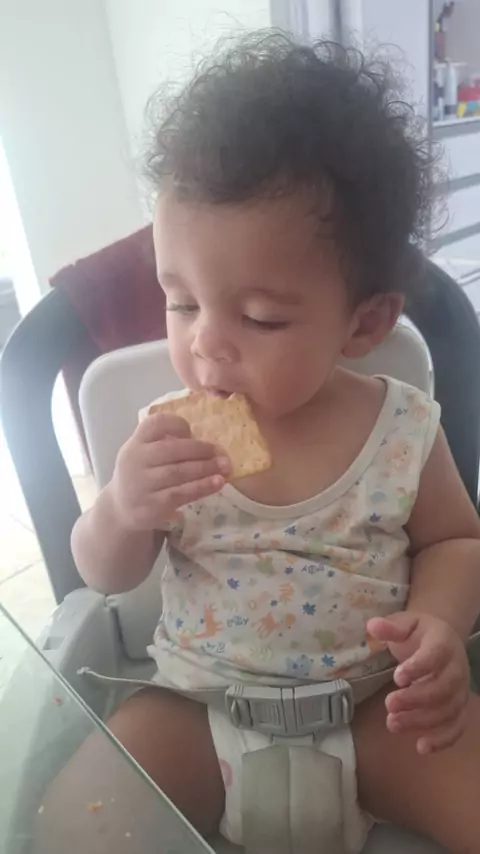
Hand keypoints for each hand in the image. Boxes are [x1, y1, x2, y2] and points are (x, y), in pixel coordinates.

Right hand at [111, 411, 229, 531]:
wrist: (121, 509)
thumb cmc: (141, 475)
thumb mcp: (144, 454)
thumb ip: (165, 443)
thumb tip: (205, 438)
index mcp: (135, 443)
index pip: (155, 424)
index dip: (177, 424)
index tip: (193, 431)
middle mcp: (135, 460)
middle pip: (171, 449)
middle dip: (200, 449)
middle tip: (222, 452)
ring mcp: (141, 484)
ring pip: (178, 472)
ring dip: (205, 468)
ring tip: (226, 467)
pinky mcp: (151, 506)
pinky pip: (181, 494)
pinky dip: (202, 487)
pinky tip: (217, 483)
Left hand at [367, 612, 469, 753]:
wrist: (443, 640)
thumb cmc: (419, 633)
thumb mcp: (404, 623)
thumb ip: (390, 627)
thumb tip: (372, 626)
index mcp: (443, 642)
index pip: (435, 655)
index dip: (418, 667)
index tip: (397, 677)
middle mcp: (457, 667)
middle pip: (443, 687)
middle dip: (416, 699)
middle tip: (389, 704)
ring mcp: (461, 689)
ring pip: (448, 710)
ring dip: (422, 721)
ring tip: (392, 724)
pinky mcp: (460, 707)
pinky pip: (457, 726)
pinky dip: (443, 739)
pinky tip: (421, 747)